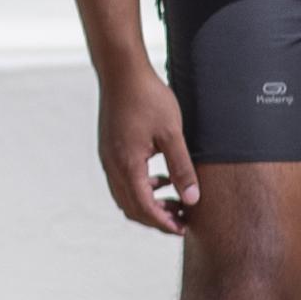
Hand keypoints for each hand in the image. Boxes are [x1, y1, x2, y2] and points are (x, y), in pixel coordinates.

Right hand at [99, 74, 197, 234]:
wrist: (121, 71)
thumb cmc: (147, 97)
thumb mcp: (172, 133)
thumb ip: (182, 168)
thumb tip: (192, 199)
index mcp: (127, 164)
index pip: (144, 207)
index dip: (164, 222)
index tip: (183, 228)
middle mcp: (112, 166)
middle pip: (131, 208)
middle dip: (156, 218)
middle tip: (182, 220)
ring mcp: (108, 159)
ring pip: (125, 197)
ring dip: (148, 205)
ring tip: (175, 201)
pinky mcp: (109, 150)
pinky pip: (122, 181)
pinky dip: (141, 189)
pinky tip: (161, 179)